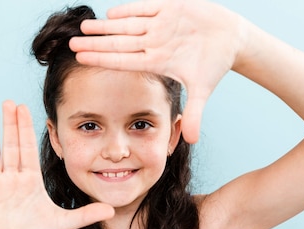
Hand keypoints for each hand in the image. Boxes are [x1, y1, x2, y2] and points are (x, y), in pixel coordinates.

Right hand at [0, 101, 113, 228]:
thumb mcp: (63, 224)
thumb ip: (86, 215)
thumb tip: (113, 210)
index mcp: (30, 182)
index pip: (28, 149)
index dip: (26, 128)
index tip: (25, 108)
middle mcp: (12, 180)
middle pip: (11, 146)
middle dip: (10, 124)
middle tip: (8, 102)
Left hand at [69, 0, 245, 142]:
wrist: (231, 38)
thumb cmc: (214, 64)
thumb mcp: (203, 89)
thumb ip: (195, 112)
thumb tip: (192, 141)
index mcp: (156, 61)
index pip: (123, 60)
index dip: (102, 59)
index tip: (81, 60)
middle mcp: (153, 43)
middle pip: (118, 43)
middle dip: (95, 43)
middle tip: (72, 44)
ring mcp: (160, 25)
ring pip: (127, 25)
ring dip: (106, 26)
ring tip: (85, 27)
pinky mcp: (170, 7)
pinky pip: (145, 7)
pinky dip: (130, 9)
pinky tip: (111, 13)